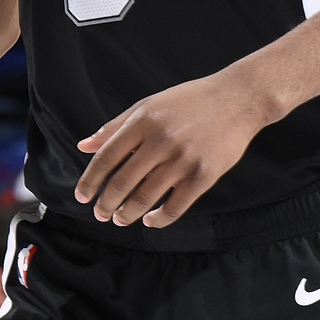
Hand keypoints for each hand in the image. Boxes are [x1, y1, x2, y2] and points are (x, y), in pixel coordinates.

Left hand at [74, 71, 265, 227]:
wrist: (237, 99)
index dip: (90, 180)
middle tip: (100, 214)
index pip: (107, 157)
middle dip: (106, 203)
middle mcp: (161, 141)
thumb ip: (115, 127)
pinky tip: (149, 220)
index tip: (82, 196)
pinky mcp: (204, 176)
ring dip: (127, 214)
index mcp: (143, 122)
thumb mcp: (148, 105)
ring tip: (120, 219)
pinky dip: (158, 219)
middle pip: (123, 182)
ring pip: (145, 198)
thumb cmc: (188, 102)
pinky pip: (175, 207)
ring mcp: (183, 160)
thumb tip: (83, 146)